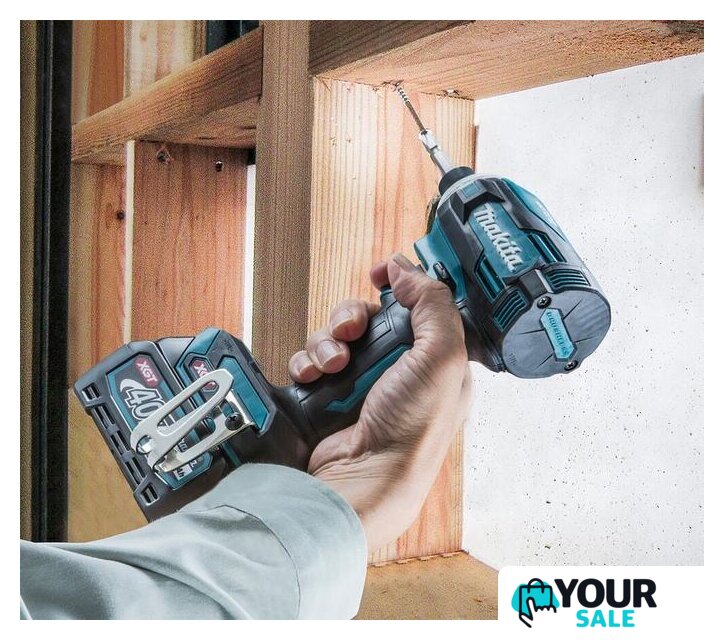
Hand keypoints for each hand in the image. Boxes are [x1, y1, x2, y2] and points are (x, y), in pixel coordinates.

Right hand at [288, 253, 470, 551]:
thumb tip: (407, 270)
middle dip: (353, 317)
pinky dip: (308, 363)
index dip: (398, 286)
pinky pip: (310, 360)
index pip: (414, 308)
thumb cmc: (412, 429)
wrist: (363, 478)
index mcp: (432, 361)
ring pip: (334, 336)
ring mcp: (358, 385)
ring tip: (332, 365)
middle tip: (350, 332)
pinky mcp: (326, 397)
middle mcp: (396, 371)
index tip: (380, 273)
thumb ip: (433, 304)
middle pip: (367, 318)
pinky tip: (314, 377)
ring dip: (328, 342)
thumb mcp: (442, 358)